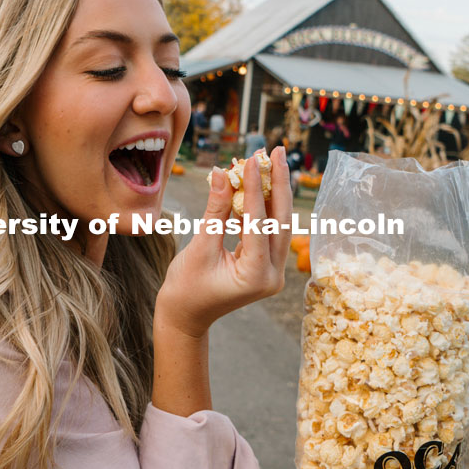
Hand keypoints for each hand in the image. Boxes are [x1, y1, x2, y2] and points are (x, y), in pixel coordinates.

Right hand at [155, 146, 292, 337]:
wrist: (185, 317)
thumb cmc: (185, 289)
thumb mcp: (199, 247)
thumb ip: (215, 211)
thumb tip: (223, 173)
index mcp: (256, 276)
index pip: (260, 223)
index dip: (256, 187)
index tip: (252, 159)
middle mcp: (273, 276)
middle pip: (282, 220)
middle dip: (279, 183)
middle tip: (275, 151)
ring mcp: (272, 272)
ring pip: (279, 223)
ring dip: (274, 191)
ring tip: (268, 160)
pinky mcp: (266, 266)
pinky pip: (268, 230)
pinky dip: (262, 206)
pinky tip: (256, 182)